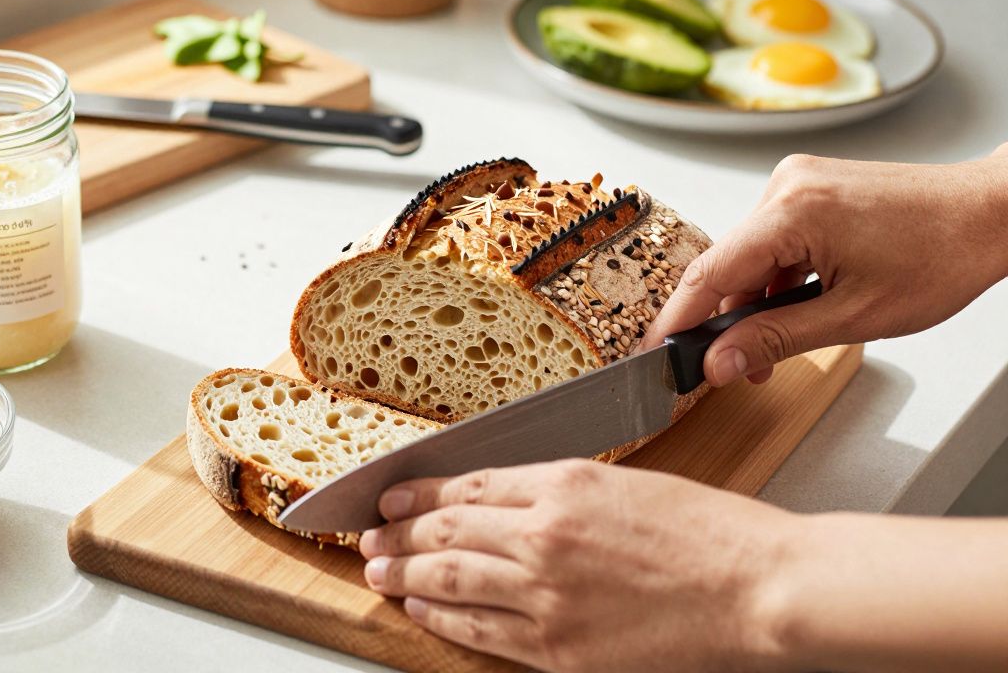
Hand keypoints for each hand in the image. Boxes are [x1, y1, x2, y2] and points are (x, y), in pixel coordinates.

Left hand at [358, 459, 800, 671]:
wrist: (760, 589)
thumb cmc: (710, 533)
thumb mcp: (626, 484)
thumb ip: (559, 491)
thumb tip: (502, 499)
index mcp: (564, 482)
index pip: (466, 484)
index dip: (418, 493)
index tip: (392, 495)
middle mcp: (544, 534)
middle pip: (446, 530)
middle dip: (397, 532)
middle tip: (369, 535)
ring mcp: (547, 594)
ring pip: (450, 579)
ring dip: (405, 573)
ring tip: (376, 570)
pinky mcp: (559, 647)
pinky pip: (480, 629)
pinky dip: (441, 617)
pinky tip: (421, 610)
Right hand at [642, 146, 1007, 386]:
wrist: (993, 212)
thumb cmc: (943, 254)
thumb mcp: (854, 317)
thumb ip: (775, 340)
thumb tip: (719, 363)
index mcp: (792, 212)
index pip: (708, 274)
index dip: (677, 320)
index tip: (656, 353)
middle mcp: (786, 186)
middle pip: (726, 266)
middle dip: (725, 322)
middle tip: (729, 370)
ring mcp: (797, 182)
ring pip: (749, 256)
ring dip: (754, 303)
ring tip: (773, 349)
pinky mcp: (811, 188)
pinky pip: (771, 239)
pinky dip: (775, 278)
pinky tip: (796, 307)